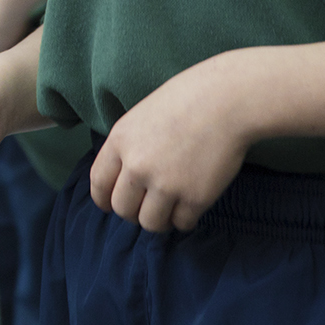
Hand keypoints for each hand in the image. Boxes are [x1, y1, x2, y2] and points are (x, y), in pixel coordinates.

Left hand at [91, 57, 252, 232]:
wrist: (226, 100)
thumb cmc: (186, 100)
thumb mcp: (141, 117)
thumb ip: (129, 147)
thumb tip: (125, 180)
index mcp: (119, 141)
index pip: (99, 184)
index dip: (105, 200)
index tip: (112, 205)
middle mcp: (137, 166)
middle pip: (123, 209)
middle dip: (133, 213)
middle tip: (148, 207)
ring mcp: (165, 184)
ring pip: (150, 223)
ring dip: (159, 220)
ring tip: (170, 208)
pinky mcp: (195, 198)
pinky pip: (182, 223)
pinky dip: (185, 219)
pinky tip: (191, 205)